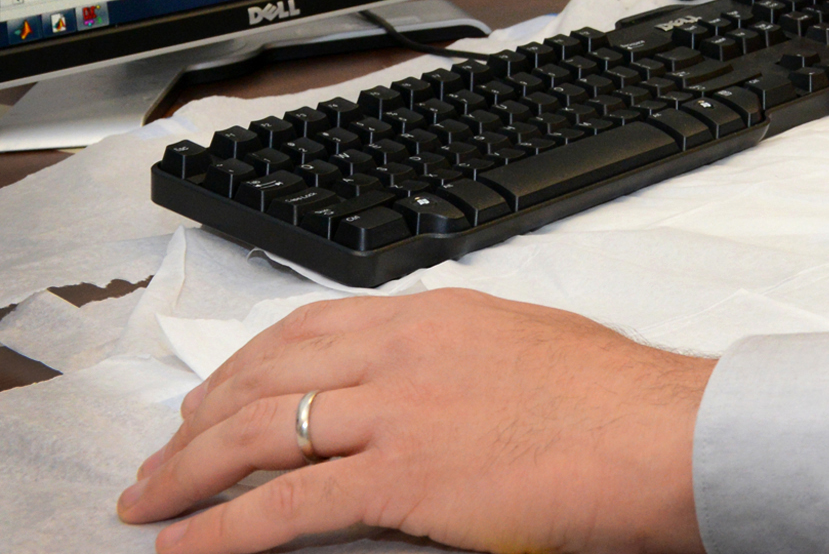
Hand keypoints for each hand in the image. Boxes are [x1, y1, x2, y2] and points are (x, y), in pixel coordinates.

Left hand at [117, 289, 709, 553]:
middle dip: (199, 417)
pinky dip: (221, 529)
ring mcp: (398, 411)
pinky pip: (283, 505)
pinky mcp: (400, 476)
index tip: (217, 395)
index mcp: (440, 316)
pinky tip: (187, 546)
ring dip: (188, 472)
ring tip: (151, 503)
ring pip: (257, 432)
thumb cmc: (622, 405)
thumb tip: (438, 390)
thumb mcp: (534, 350)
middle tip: (164, 454)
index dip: (249, 365)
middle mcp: (406, 351)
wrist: (659, 436)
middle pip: (267, 374)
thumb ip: (469, 361)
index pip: (312, 329)